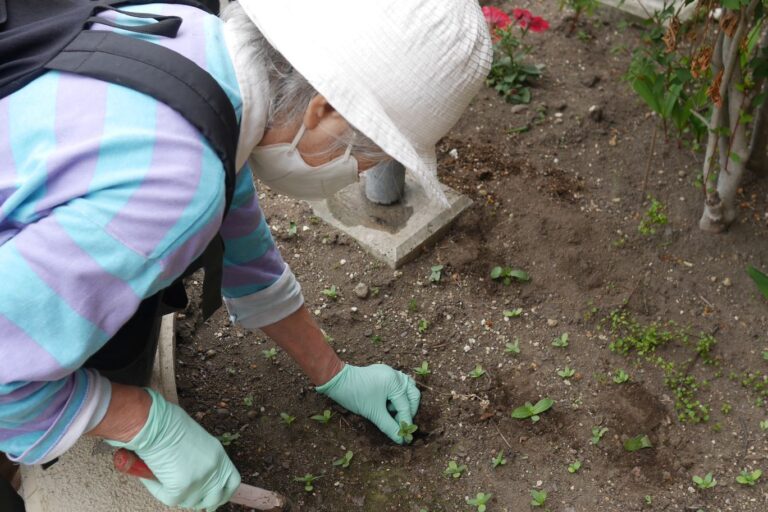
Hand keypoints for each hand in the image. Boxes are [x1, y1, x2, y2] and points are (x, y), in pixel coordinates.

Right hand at [106, 389, 239, 510]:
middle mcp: (214, 469)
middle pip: (215, 498)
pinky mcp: (181, 489)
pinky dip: (158, 490)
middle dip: (203, 502)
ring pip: (190, 501)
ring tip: (164, 477)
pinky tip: (151, 476)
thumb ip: (202, 459)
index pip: (232, 483)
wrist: (155, 423)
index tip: (215, 499)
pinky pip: (168, 499)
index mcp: (219, 455)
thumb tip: (195, 476)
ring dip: (178, 494)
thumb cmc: (169, 424)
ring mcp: (199, 481)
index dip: (223, 493)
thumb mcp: (196, 441)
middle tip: (190, 498)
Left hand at [316, 364, 419, 443]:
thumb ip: (389, 426)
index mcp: (394, 382)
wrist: (337, 381)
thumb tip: (401, 440)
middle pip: (413, 394)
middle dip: (408, 411)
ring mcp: (390, 372)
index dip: (406, 422)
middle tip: (401, 424)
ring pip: (407, 389)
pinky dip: (396, 397)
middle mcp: (395, 374)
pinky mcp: (384, 374)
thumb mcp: (373, 413)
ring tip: (393, 414)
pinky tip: (388, 406)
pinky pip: (398, 386)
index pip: (405, 405)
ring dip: (403, 403)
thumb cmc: (355, 395)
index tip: (406, 437)